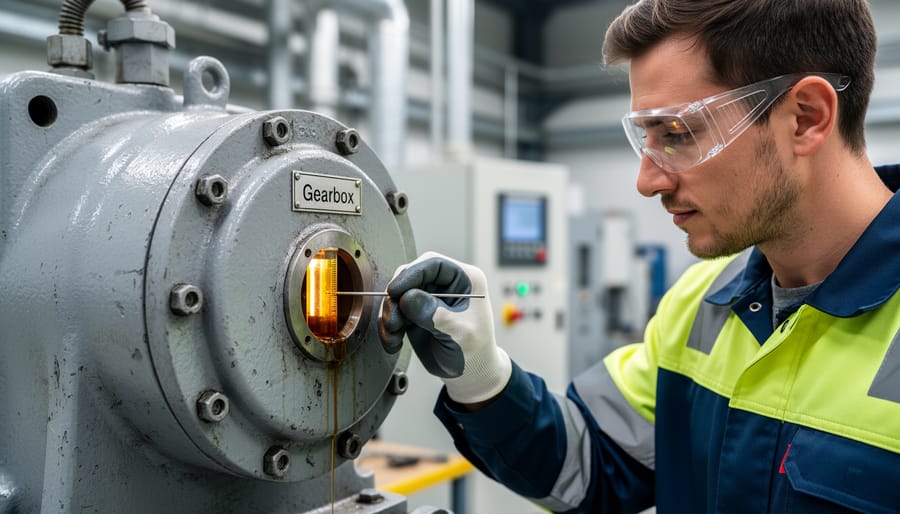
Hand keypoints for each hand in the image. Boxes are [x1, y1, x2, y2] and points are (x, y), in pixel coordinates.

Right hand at [379, 252, 511, 403]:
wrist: (470, 374)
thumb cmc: (474, 351)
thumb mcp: (458, 332)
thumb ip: (434, 313)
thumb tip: (407, 298)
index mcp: (465, 280)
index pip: (433, 264)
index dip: (411, 274)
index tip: (395, 291)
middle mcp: (445, 285)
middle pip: (410, 277)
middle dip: (396, 298)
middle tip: (393, 320)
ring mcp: (429, 298)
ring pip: (398, 294)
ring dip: (390, 315)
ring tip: (393, 335)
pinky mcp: (416, 313)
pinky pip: (394, 312)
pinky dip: (389, 327)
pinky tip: (393, 342)